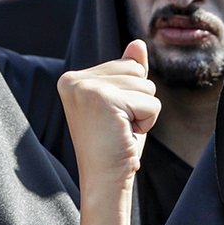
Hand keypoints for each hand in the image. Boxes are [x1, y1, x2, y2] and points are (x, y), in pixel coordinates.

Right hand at [58, 41, 160, 194]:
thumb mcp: (123, 104)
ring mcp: (87, 88)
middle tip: (117, 126)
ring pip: (146, 86)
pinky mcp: (105, 100)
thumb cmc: (114, 146)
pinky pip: (151, 103)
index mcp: (72, 79)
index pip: (127, 66)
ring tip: (121, 131)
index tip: (111, 119)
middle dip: (139, 101)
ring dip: (143, 112)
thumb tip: (138, 44)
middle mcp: (74, 80)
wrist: (104, 180)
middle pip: (137, 72)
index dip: (131, 96)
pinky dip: (147, 122)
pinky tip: (126, 135)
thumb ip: (128, 72)